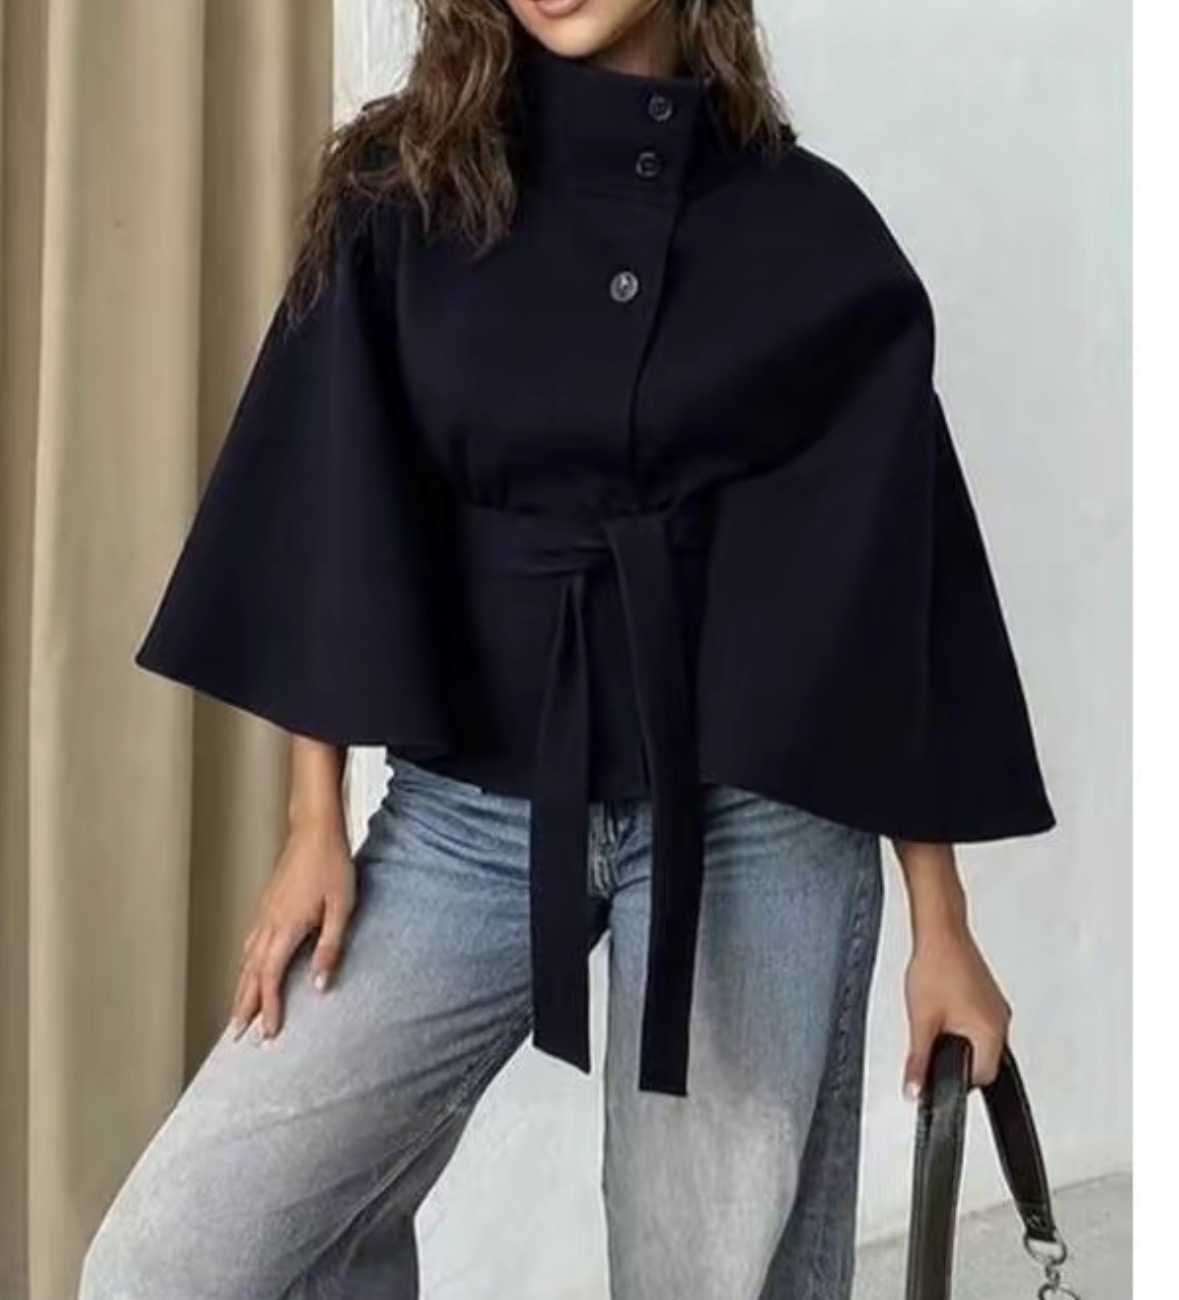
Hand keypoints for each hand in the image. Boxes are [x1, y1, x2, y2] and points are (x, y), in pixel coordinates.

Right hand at [228, 820, 356, 1042]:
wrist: (315, 829)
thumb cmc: (331, 864)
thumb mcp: (341, 907)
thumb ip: (330, 947)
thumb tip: (320, 985)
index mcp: (286, 928)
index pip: (271, 979)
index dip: (269, 1008)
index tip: (269, 1034)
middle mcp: (269, 923)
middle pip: (250, 974)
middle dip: (245, 1007)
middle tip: (238, 1036)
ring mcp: (265, 913)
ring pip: (247, 960)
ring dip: (242, 988)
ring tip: (239, 1012)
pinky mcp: (268, 904)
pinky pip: (250, 943)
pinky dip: (246, 965)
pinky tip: (249, 969)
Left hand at [902, 922, 1011, 1096]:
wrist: (941, 931)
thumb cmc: (936, 967)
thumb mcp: (921, 1021)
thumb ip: (919, 1060)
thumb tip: (914, 1089)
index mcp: (991, 1032)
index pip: (981, 1078)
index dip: (955, 1081)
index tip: (936, 1075)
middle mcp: (1001, 1020)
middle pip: (982, 1061)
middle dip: (956, 1060)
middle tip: (931, 1046)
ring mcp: (997, 1006)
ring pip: (980, 1041)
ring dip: (958, 1041)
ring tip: (935, 1022)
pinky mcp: (989, 995)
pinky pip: (979, 1022)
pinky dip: (962, 1024)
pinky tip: (944, 1009)